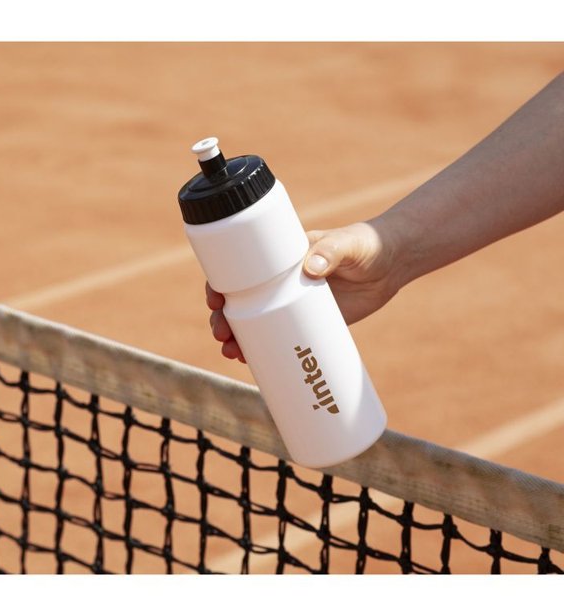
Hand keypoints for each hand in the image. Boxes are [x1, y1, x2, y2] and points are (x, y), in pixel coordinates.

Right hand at [206, 220, 402, 362]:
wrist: (392, 264)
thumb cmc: (367, 244)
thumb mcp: (348, 243)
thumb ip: (332, 250)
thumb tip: (312, 267)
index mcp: (279, 260)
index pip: (240, 271)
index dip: (220, 286)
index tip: (214, 299)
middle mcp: (280, 283)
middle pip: (240, 304)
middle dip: (224, 321)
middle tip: (222, 336)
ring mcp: (294, 305)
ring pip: (256, 325)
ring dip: (238, 341)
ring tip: (233, 354)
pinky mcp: (311, 324)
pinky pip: (281, 340)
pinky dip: (265, 353)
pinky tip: (251, 364)